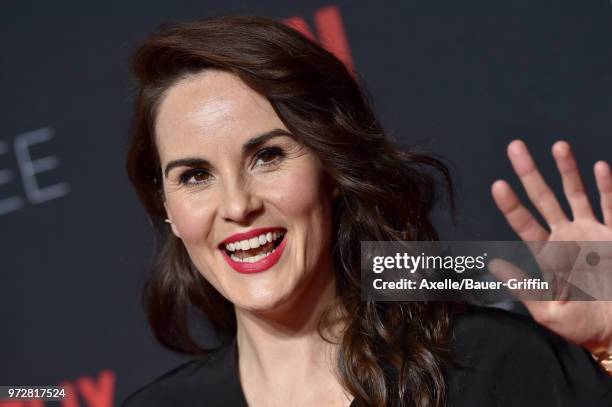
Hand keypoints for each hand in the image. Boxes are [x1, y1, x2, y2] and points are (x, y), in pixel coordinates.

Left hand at [490, 139, 611, 353]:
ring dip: (568, 170)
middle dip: (530, 173)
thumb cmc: (582, 326)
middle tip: (515, 147)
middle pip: (544, 198)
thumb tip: (493, 264)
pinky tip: (599, 166)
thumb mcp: (548, 311)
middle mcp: (566, 237)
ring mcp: (592, 232)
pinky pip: (611, 206)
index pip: (524, 223)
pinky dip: (607, 187)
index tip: (498, 185)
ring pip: (576, 194)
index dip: (511, 205)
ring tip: (557, 145)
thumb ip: (523, 287)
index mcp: (547, 254)